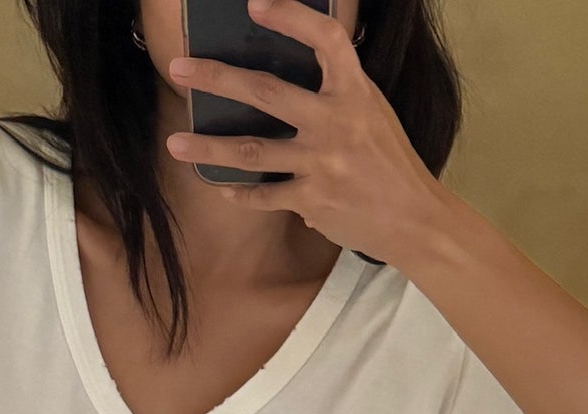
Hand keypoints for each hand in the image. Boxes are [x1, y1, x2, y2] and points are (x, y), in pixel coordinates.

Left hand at [164, 0, 443, 263]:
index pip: (325, 40)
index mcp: (355, 91)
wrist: (413, 219)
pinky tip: (222, 188)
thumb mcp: (372, 111)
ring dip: (207, 148)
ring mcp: (321, 163)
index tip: (254, 5)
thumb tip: (296, 71)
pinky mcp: (312, 200)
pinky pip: (265, 195)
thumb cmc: (390, 162)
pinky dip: (241, 193)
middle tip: (179, 68)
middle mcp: (336, 122)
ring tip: (174, 144)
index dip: (291, 17)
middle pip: (265, 91)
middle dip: (217, 78)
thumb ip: (338, 91)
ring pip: (251, 150)